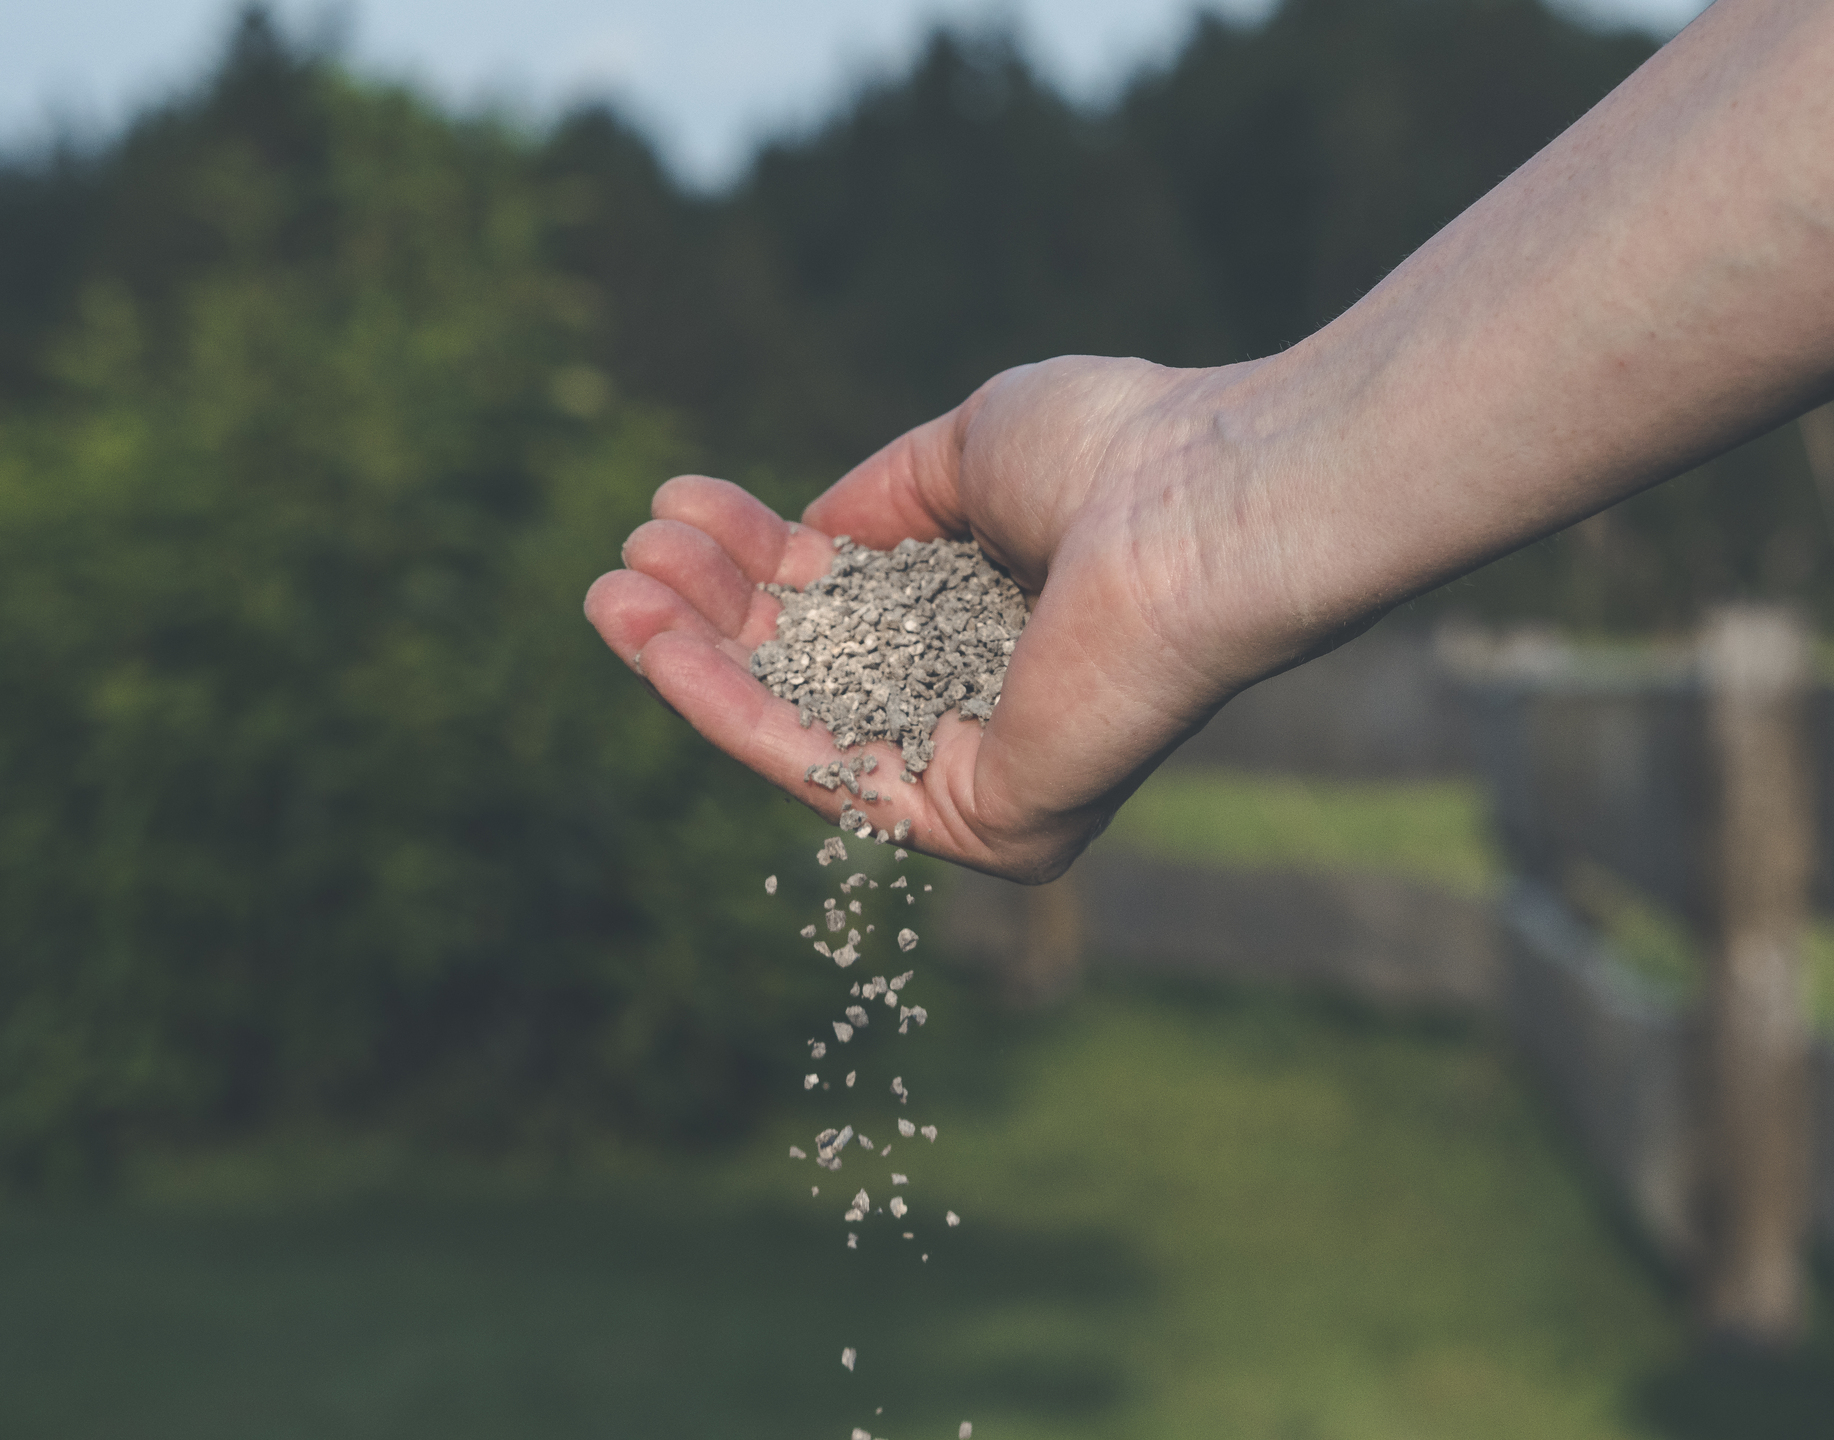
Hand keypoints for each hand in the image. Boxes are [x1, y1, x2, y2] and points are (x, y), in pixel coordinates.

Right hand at [584, 355, 1322, 880]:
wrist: (1206, 505)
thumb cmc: (1119, 452)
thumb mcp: (972, 447)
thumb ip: (886, 499)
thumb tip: (808, 531)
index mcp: (1002, 617)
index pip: (856, 606)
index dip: (760, 561)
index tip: (677, 510)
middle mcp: (994, 702)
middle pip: (820, 674)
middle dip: (715, 615)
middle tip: (624, 557)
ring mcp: (990, 770)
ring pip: (809, 731)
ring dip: (697, 665)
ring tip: (608, 595)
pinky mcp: (986, 822)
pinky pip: (828, 772)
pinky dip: (732, 708)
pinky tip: (656, 639)